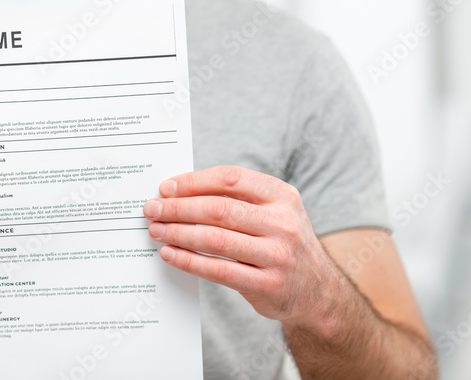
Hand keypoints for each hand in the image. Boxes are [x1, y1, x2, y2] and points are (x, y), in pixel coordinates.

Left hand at [142, 166, 340, 327]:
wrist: (318, 292)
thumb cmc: (281, 243)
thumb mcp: (273, 211)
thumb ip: (236, 199)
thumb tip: (178, 191)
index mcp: (281, 195)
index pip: (229, 178)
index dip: (193, 181)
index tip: (166, 188)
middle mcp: (283, 222)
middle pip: (218, 209)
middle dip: (178, 208)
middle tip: (152, 210)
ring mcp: (278, 255)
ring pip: (215, 239)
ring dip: (178, 233)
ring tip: (156, 231)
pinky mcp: (269, 285)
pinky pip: (219, 270)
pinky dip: (189, 261)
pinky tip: (170, 254)